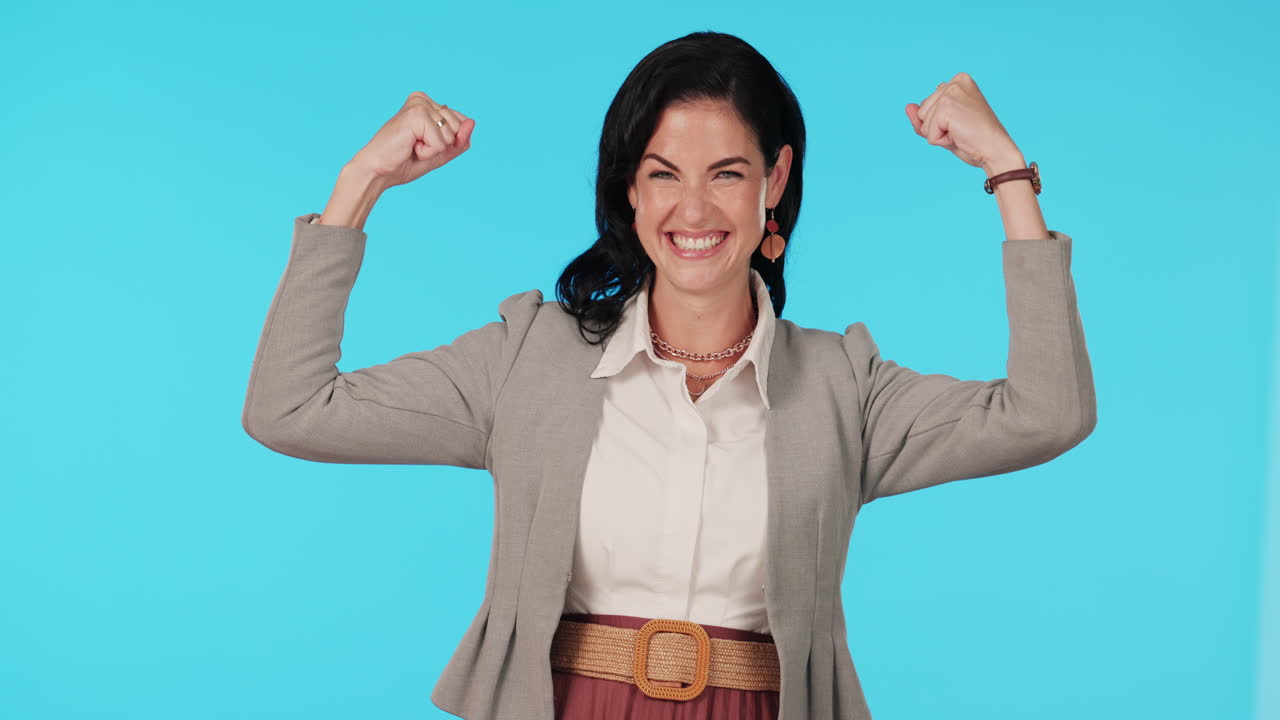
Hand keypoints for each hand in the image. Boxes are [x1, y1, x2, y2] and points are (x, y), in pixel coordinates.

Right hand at [349, 91, 474, 189]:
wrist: (379, 171)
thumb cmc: (404, 162)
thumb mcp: (440, 153)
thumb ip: (460, 140)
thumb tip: (472, 122)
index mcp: (427, 103)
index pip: (461, 123)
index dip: (447, 143)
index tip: (421, 144)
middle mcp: (423, 99)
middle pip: (459, 128)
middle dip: (441, 146)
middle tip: (415, 146)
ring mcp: (419, 104)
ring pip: (450, 136)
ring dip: (433, 150)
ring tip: (411, 146)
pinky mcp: (416, 114)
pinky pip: (440, 142)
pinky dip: (428, 152)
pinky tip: (410, 146)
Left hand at [905, 73, 1018, 169]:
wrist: (996, 150)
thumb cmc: (974, 140)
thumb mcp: (944, 127)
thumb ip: (923, 118)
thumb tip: (908, 107)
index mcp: (958, 81)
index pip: (927, 106)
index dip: (939, 123)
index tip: (963, 123)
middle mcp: (955, 81)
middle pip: (922, 112)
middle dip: (937, 128)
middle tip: (962, 129)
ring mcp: (951, 92)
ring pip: (923, 122)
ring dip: (939, 134)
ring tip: (961, 132)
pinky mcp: (947, 106)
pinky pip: (928, 133)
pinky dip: (940, 141)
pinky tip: (959, 136)